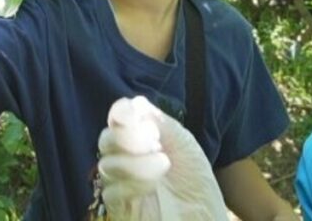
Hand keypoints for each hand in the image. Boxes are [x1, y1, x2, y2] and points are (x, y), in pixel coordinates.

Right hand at [98, 96, 229, 220]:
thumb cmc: (196, 182)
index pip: (118, 120)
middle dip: (126, 136)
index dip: (121, 112)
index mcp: (139, 139)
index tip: (131, 112)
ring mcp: (121, 184)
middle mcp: (125, 159)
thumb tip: (135, 103)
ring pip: (107, 164)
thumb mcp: (184, 145)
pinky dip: (130, 184)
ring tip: (163, 164)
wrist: (205, 218)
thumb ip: (160, 123)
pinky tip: (152, 184)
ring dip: (134, 161)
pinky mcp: (120, 208)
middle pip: (106, 140)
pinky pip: (111, 192)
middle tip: (151, 139)